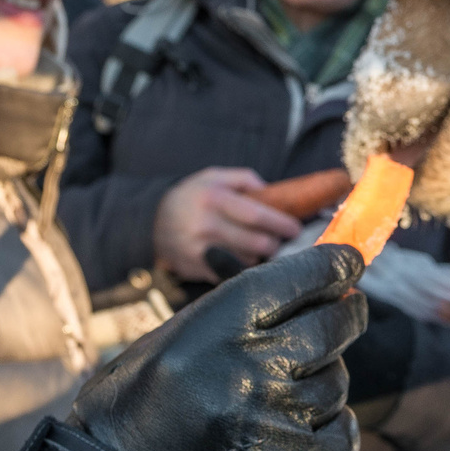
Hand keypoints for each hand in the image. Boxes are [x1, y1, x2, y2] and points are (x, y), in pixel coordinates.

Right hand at [70, 244, 365, 450]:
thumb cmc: (142, 409)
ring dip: (321, 383)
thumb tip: (314, 286)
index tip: (349, 262)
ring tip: (281, 398)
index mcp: (215, 327)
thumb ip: (238, 314)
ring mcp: (276, 421)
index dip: (332, 266)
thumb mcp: (174, 339)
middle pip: (332, 326)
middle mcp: (249, 368)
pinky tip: (303, 433)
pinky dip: (332, 432)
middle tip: (347, 314)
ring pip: (336, 382)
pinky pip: (343, 435)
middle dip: (346, 316)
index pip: (298, 279)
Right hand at [155, 166, 306, 282]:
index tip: (296, 229)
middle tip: (281, 242)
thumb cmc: (193, 196)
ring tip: (260, 250)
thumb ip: (245, 179)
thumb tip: (272, 191)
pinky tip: (243, 260)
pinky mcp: (196, 268)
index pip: (256, 215)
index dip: (280, 224)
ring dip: (259, 259)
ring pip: (245, 262)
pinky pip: (230, 274)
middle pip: (255, 243)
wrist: (153, 221)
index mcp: (213, 198)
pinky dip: (242, 269)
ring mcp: (200, 250)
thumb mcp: (214, 176)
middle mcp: (205, 225)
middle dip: (274, 245)